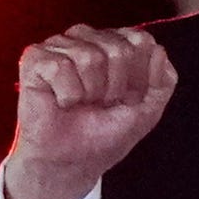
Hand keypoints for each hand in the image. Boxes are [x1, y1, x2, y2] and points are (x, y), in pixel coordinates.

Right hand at [2, 24, 177, 198]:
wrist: (73, 162)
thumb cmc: (106, 132)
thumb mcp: (149, 109)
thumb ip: (163, 79)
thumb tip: (157, 49)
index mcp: (119, 41)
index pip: (142, 41)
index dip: (139, 78)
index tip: (128, 99)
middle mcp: (90, 36)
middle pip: (119, 49)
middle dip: (116, 88)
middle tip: (102, 104)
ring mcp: (61, 44)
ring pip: (89, 56)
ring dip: (90, 92)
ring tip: (82, 103)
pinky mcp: (35, 58)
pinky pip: (59, 66)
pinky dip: (66, 94)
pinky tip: (62, 101)